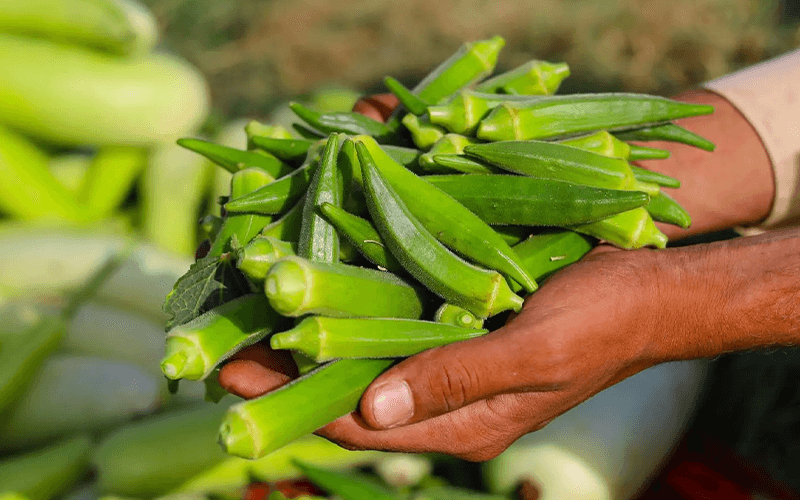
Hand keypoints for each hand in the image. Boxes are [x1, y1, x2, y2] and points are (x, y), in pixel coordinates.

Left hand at [219, 245, 664, 459]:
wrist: (653, 287)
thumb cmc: (605, 320)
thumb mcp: (537, 352)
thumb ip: (458, 381)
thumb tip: (372, 413)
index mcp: (465, 421)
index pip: (359, 421)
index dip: (292, 400)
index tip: (231, 373)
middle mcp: (445, 394)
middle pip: (348, 389)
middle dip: (284, 369)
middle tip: (219, 341)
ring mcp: (449, 356)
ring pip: (362, 354)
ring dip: (309, 333)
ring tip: (250, 306)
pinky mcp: (457, 319)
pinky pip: (390, 319)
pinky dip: (348, 304)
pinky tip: (315, 277)